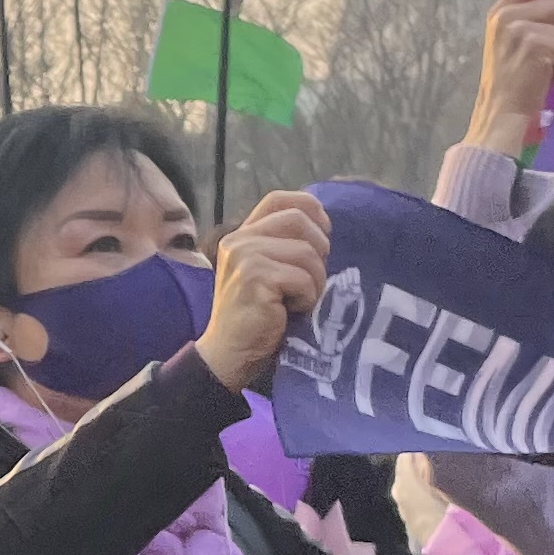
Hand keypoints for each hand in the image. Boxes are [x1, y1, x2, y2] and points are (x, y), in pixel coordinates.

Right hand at [198, 191, 331, 392]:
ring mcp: (245, 257)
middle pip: (299, 220)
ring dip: (315, 282)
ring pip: (307, 253)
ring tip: (297, 301)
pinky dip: (307, 300)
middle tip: (312, 279)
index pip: (279, 200)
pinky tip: (290, 312)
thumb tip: (324, 228)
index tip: (323, 233)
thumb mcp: (266, 272)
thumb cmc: (256, 317)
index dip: (309, 208)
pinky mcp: (255, 278)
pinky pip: (304, 279)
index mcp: (242, 235)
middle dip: (319, 249)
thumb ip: (282, 247)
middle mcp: (240, 240)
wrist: (229, 355)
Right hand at [466, 0, 553, 154]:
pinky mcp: (536, 45)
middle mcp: (506, 16)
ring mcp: (520, 29)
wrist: (501, 112)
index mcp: (499, 11)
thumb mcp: (510, 40)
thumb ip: (528, 16)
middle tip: (547, 54)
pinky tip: (547, 78)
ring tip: (544, 68)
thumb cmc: (511, 81)